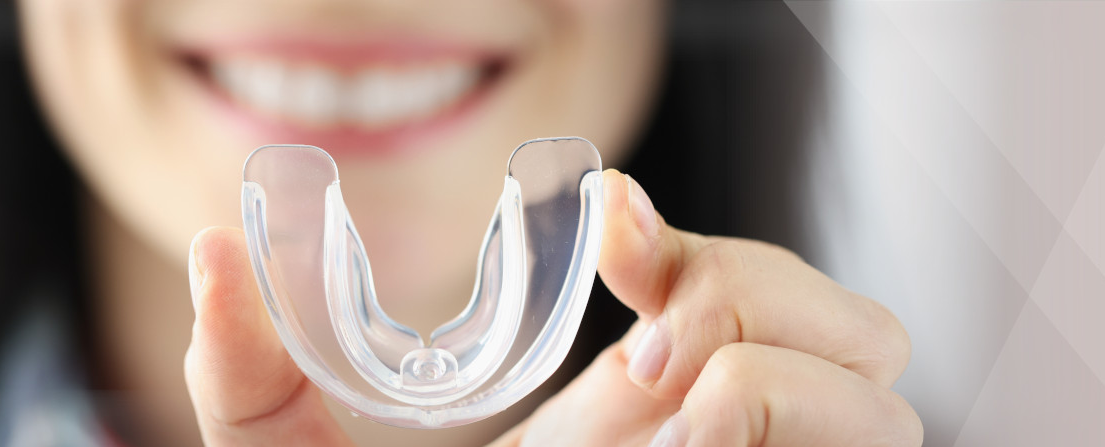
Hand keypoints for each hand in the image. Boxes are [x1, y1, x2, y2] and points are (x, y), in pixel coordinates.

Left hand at [183, 170, 919, 445]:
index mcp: (644, 432)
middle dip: (755, 292)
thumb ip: (255, 379)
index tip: (609, 225)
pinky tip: (691, 443)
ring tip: (670, 419)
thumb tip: (219, 250)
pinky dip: (782, 423)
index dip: (695, 242)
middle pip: (852, 324)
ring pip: (884, 397)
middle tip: (642, 351)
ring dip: (774, 373)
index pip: (741, 293)